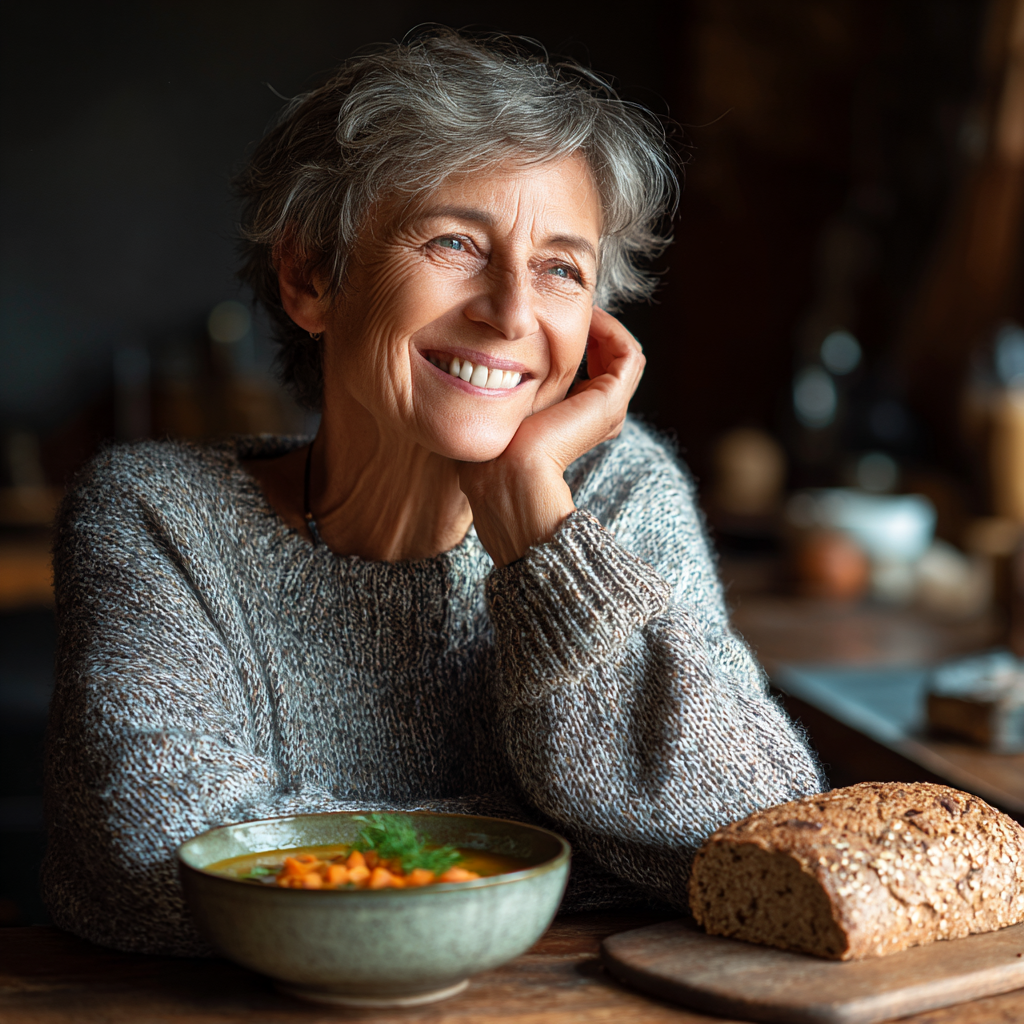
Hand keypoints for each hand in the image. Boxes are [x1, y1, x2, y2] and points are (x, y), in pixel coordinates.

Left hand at [458, 308, 645, 567]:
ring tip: (579, 309)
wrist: (507, 474)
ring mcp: (607, 410)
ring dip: (603, 327)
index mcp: (574, 423)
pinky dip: (613, 330)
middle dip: (590, 331)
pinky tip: (588, 317)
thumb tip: (489, 365)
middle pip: (608, 363)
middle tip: (566, 309)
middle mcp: (596, 418)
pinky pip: (629, 356)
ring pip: (622, 356)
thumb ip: (512, 389)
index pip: (590, 375)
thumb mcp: (504, 409)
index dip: (573, 343)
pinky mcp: (611, 401)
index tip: (547, 321)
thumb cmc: (495, 448)